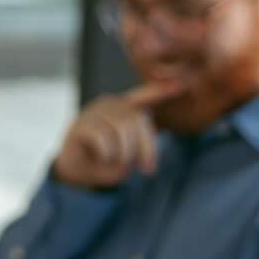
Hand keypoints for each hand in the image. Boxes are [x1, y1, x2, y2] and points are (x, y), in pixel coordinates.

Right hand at [51, 78, 183, 190]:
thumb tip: (140, 147)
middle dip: (147, 147)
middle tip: (148, 170)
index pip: (143, 96)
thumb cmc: (106, 160)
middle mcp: (107, 105)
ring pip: (121, 128)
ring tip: (122, 165)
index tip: (182, 86)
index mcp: (123, 108)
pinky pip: (102, 138)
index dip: (161, 91)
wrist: (76, 172)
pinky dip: (109, 154)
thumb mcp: (129, 153)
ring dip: (126, 153)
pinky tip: (104, 159)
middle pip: (136, 119)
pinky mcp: (79, 126)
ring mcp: (91, 114)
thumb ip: (138, 145)